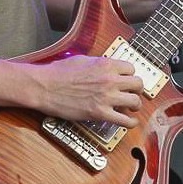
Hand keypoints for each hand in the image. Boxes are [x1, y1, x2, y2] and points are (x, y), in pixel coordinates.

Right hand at [31, 55, 145, 125]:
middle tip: (132, 94)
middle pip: (138, 84)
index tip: (126, 81)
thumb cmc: (58, 72)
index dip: (129, 76)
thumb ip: (99, 64)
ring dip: (135, 105)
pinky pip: (125, 121)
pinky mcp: (100, 113)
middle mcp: (110, 80)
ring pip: (135, 102)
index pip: (131, 69)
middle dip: (136, 90)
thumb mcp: (83, 60)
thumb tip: (107, 69)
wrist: (45, 87)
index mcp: (106, 64)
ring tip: (131, 108)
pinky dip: (131, 123)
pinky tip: (129, 122)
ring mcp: (106, 97)